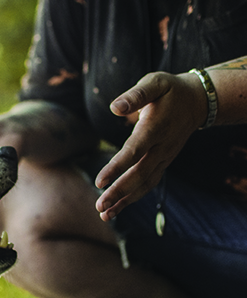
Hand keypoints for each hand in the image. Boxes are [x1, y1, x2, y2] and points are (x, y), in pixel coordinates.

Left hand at [95, 72, 206, 220]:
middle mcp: (162, 147)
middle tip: (99, 206)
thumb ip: (135, 96)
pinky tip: (117, 207)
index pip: (134, 151)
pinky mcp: (163, 162)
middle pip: (139, 174)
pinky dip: (133, 196)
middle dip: (119, 192)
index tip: (100, 182)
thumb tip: (114, 107)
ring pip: (145, 183)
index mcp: (156, 128)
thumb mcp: (154, 83)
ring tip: (105, 214)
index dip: (117, 167)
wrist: (197, 101)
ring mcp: (164, 157)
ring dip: (125, 200)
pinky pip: (149, 183)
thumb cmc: (170, 90)